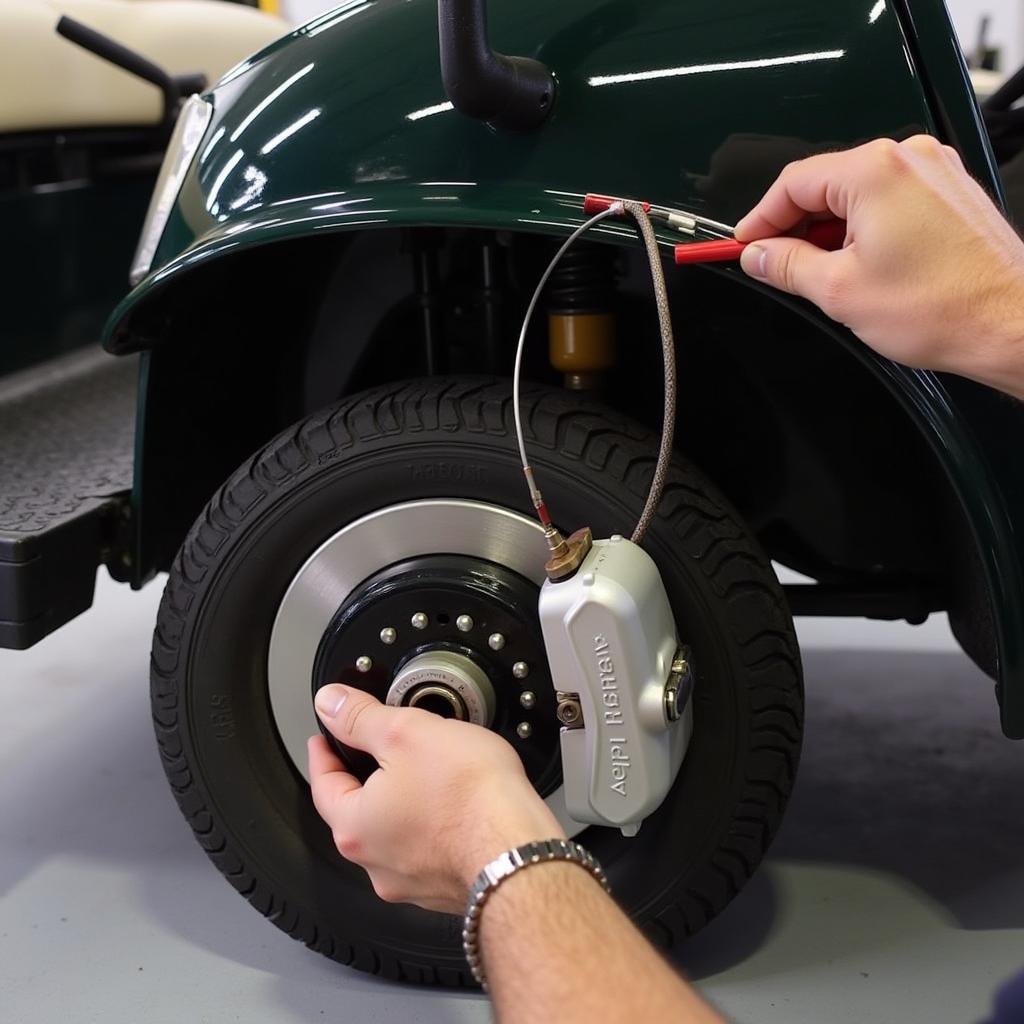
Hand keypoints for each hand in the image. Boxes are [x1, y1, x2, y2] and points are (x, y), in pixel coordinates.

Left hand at [308, 684, 565, 913]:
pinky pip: (428, 851)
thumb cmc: (470, 797)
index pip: (323, 784)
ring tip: (428, 777)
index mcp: (354, 826)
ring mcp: (412, 882)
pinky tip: (455, 809)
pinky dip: (433, 829)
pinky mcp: (445, 888)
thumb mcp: (407, 732)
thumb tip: (331, 702)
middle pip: (357, 812)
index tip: (325, 741)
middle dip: (365, 780)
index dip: (324, 755)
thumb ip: (361, 717)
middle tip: (376, 754)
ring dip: (403, 806)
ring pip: (394, 834)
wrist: (520, 849)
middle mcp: (376, 864)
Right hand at [735, 135, 1023, 397]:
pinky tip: (861, 267)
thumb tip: (759, 256)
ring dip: (831, 232)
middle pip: (825, 185)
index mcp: (875, 172)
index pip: (793, 183)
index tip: (744, 246)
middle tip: (774, 267)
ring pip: (857, 195)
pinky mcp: (950, 195)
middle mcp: (909, 159)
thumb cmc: (942, 307)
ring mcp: (935, 173)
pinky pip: (889, 202)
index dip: (760, 218)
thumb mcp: (838, 291)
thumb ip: (787, 266)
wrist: (1010, 323)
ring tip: (825, 276)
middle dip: (795, 227)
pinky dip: (865, 230)